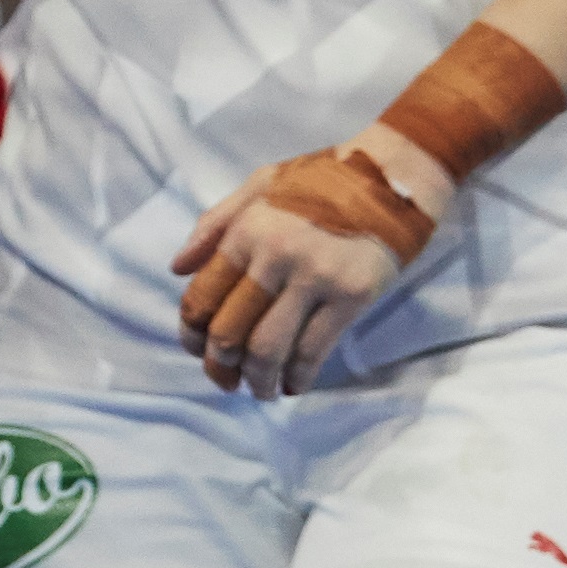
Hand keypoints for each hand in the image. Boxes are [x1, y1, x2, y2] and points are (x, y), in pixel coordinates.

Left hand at [167, 132, 440, 396]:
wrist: (390, 178)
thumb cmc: (320, 181)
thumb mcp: (259, 186)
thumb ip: (214, 225)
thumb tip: (176, 268)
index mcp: (246, 230)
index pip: (203, 295)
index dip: (192, 333)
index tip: (196, 349)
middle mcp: (275, 256)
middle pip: (231, 330)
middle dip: (220, 366)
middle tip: (224, 381)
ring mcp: (315, 277)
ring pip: (270, 348)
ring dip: (258, 380)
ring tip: (259, 390)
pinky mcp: (352, 296)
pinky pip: (314, 350)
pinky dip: (299, 376)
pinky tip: (294, 384)